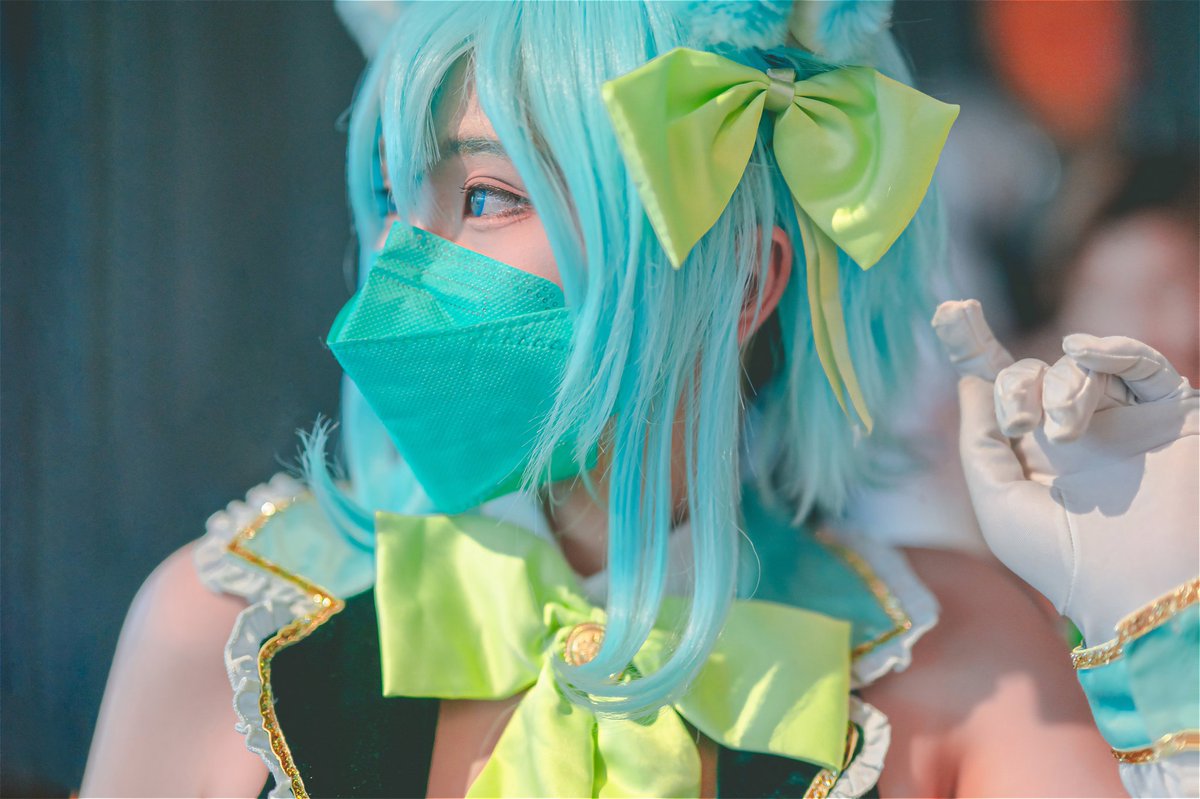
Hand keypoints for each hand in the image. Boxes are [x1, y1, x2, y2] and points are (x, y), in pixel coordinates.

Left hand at [931, 299, 1198, 644]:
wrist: (1143, 591)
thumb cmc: (1064, 562)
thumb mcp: (998, 502)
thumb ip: (979, 441)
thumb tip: (970, 381)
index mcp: (1031, 454)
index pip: (998, 389)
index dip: (972, 347)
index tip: (947, 312)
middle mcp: (1074, 432)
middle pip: (1031, 371)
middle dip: (1017, 385)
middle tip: (1022, 424)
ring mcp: (1122, 421)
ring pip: (1079, 367)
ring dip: (1063, 389)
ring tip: (1064, 433)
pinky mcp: (1169, 414)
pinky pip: (1139, 364)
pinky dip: (1112, 350)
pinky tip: (1086, 348)